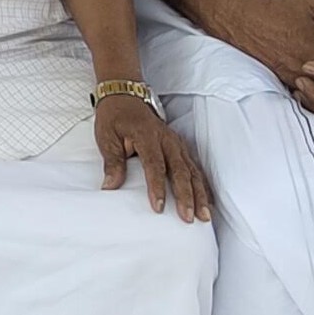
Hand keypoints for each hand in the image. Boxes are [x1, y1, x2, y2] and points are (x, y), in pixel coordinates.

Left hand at [96, 94, 212, 219]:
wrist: (126, 97)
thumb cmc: (115, 117)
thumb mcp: (106, 137)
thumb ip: (112, 162)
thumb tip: (110, 186)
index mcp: (147, 136)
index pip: (155, 165)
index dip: (157, 187)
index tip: (159, 207)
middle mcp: (167, 140)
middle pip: (180, 171)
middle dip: (186, 196)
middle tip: (188, 218)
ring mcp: (177, 143)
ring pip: (192, 171)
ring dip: (200, 194)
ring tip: (204, 216)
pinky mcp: (181, 147)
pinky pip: (195, 168)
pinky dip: (202, 185)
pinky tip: (207, 202)